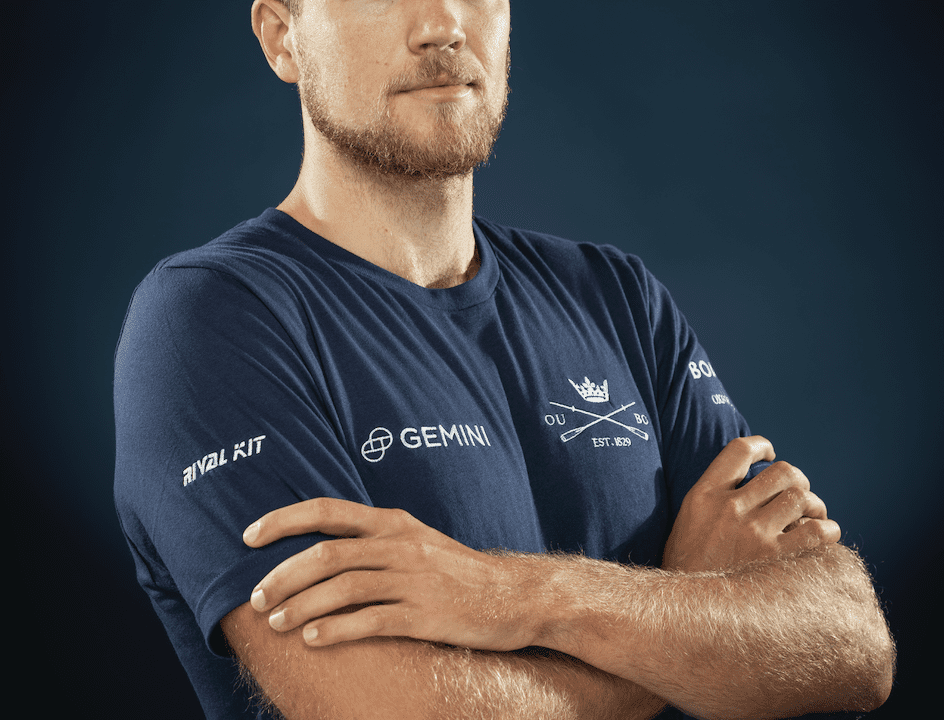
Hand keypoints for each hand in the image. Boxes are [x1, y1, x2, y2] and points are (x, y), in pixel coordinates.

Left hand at [243, 498, 540, 649]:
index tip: (248, 536)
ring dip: (301, 606)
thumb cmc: (457, 571)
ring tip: (276, 624)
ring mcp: (413, 579)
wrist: (514, 595)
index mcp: (393, 523)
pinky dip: (335, 630)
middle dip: (283, 575)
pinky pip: (370, 621)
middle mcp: (400, 545)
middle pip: (327, 554)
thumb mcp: (416, 541)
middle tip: (257, 597)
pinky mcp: (425, 615)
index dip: (283, 520)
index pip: (327, 511)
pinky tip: (313, 640)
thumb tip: (320, 546)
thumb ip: (373, 540)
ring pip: (342, 588)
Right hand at [662, 436, 840, 572]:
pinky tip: (822, 538)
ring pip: (802, 497)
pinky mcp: (776, 559)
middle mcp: (730, 508)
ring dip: (814, 505)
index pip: (739, 450)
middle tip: (798, 495)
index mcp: (703, 495)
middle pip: (781, 471)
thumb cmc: (687, 569)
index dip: (761, 446)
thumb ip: (710, 500)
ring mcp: (753, 533)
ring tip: (813, 517)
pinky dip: (827, 530)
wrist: (684, 613)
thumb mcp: (686, 523)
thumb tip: (744, 484)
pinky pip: (818, 531)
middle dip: (798, 480)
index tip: (769, 454)